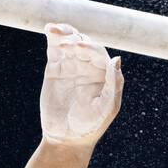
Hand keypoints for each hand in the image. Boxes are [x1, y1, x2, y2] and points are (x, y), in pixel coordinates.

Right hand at [39, 23, 122, 146]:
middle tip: (68, 45)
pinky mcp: (55, 68)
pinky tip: (50, 28)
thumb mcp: (107, 108)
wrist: (67, 139)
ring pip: (70, 41)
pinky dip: (53, 36)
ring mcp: (72, 65)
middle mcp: (89, 66)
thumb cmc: (91, 126)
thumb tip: (117, 59)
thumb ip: (114, 84)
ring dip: (65, 33)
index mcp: (105, 74)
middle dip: (76, 40)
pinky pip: (55, 48)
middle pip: (84, 44)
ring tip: (56, 31)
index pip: (99, 53)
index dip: (90, 48)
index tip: (79, 49)